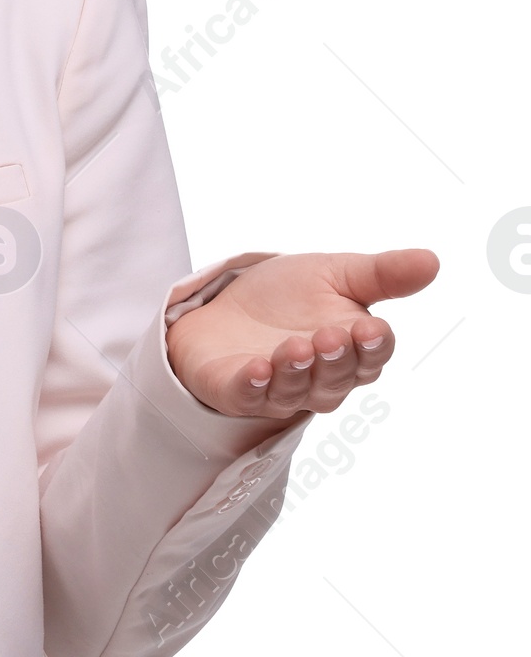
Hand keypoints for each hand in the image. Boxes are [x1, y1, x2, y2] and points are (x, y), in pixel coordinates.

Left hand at [165, 248, 438, 421]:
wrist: (224, 302)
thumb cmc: (287, 296)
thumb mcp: (335, 274)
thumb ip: (381, 274)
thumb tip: (431, 260)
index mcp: (350, 352)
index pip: (371, 356)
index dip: (372, 346)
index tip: (371, 327)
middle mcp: (319, 379)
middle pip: (337, 378)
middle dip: (336, 358)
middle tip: (332, 335)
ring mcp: (278, 389)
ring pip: (296, 390)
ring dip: (297, 371)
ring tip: (297, 347)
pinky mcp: (237, 391)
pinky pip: (248, 396)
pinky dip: (254, 386)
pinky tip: (258, 370)